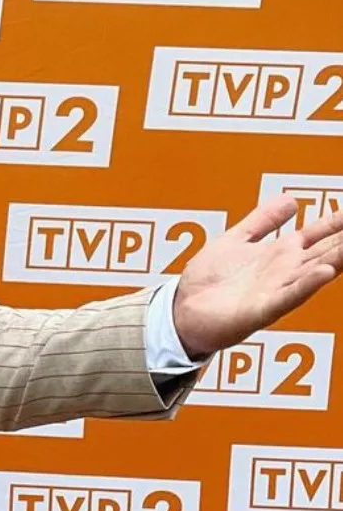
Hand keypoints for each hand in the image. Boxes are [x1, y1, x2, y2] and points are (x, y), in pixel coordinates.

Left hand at [173, 194, 342, 357]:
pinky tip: (323, 273)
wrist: (183, 310)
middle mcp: (284, 272)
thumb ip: (262, 221)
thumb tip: (291, 199)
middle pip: (323, 253)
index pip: (317, 234)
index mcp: (279, 255)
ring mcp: (276, 290)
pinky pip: (288, 296)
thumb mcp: (236, 239)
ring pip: (313, 273)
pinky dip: (306, 285)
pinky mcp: (262, 309)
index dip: (337, 223)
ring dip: (335, 260)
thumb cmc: (208, 279)